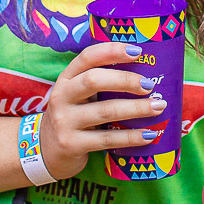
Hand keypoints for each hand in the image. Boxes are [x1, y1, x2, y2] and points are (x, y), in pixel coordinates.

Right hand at [38, 42, 167, 180]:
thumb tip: (145, 73)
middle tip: (150, 85)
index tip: (137, 51)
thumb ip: (99, 83)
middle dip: (126, 80)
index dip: (112, 51)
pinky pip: (107, 138)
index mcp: (66, 78)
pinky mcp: (72, 144)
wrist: (45, 152)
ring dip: (136, 108)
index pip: (87, 57)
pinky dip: (131, 136)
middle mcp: (62, 96)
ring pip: (105, 111)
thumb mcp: (77, 96)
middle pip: (94, 80)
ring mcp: (65, 121)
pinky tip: (149, 135)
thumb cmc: (73, 116)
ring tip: (158, 106)